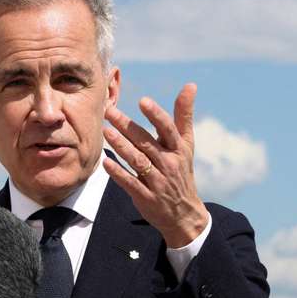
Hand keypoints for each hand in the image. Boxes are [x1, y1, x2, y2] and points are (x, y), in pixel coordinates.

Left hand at [102, 83, 208, 247]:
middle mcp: (169, 164)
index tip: (143, 101)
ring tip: (106, 132)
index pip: (167, 129)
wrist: (184, 212)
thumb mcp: (186, 144)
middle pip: (146, 142)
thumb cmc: (182, 171)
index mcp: (178, 149)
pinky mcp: (146, 197)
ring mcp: (158, 182)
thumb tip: (190, 85)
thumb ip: (184, 114)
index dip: (156, 115)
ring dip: (121, 146)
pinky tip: (106, 162)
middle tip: (110, 111)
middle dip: (127, 126)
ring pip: (137, 161)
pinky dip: (118, 173)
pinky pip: (131, 183)